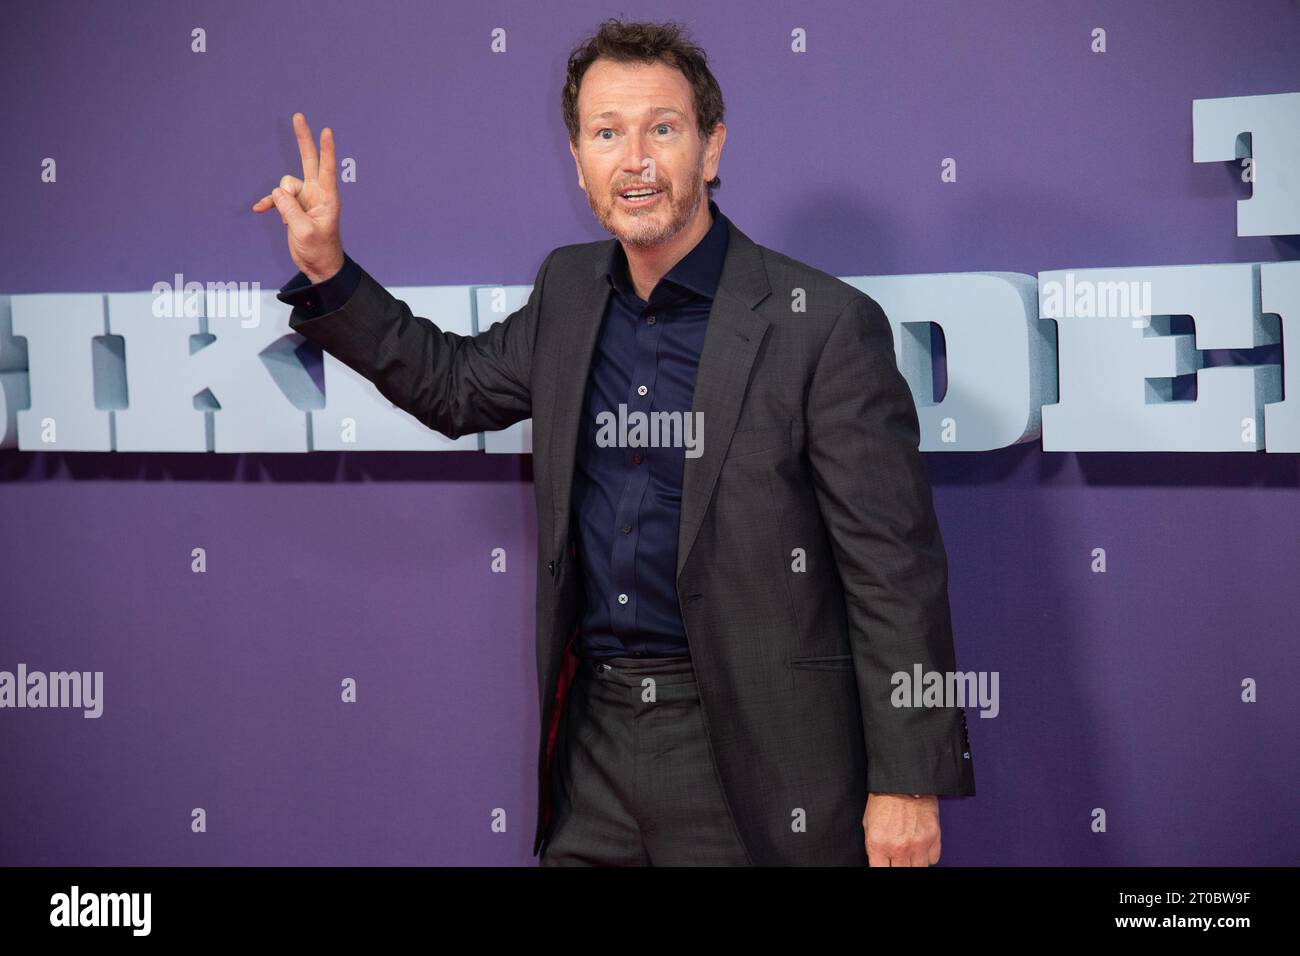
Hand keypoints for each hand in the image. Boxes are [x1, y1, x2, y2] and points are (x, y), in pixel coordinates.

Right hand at [251, 112, 343, 282]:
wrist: (319, 266)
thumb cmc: (319, 250)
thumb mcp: (305, 232)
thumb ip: (290, 210)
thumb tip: (277, 192)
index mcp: (328, 198)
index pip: (328, 169)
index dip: (327, 150)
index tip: (327, 131)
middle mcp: (316, 193)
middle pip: (308, 160)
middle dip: (303, 139)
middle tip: (298, 116)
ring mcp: (304, 198)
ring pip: (285, 185)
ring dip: (280, 199)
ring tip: (288, 220)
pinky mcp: (293, 207)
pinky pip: (277, 198)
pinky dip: (269, 203)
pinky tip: (259, 209)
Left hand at [863, 792, 939, 865]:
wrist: (903, 780)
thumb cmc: (883, 797)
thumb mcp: (868, 822)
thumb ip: (872, 845)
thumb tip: (876, 859)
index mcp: (878, 845)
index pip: (880, 872)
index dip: (882, 867)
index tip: (885, 863)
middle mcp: (899, 848)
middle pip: (902, 872)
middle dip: (898, 865)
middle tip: (898, 857)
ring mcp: (918, 844)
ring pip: (920, 869)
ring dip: (914, 863)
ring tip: (910, 853)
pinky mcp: (933, 837)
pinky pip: (933, 859)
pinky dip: (928, 855)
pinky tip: (921, 846)